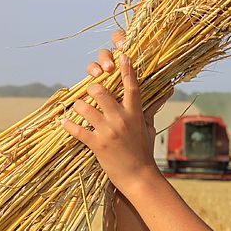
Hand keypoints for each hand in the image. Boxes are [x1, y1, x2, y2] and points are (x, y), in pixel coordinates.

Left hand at [62, 29, 172, 189]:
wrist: (139, 176)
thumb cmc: (144, 151)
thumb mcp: (149, 127)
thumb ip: (150, 108)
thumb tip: (167, 92)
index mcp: (135, 114)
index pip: (132, 87)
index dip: (126, 70)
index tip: (122, 54)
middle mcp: (122, 120)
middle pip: (102, 93)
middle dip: (92, 88)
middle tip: (89, 90)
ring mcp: (109, 132)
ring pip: (86, 109)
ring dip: (78, 106)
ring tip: (76, 107)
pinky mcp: (98, 145)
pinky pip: (77, 131)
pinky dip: (68, 125)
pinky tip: (63, 122)